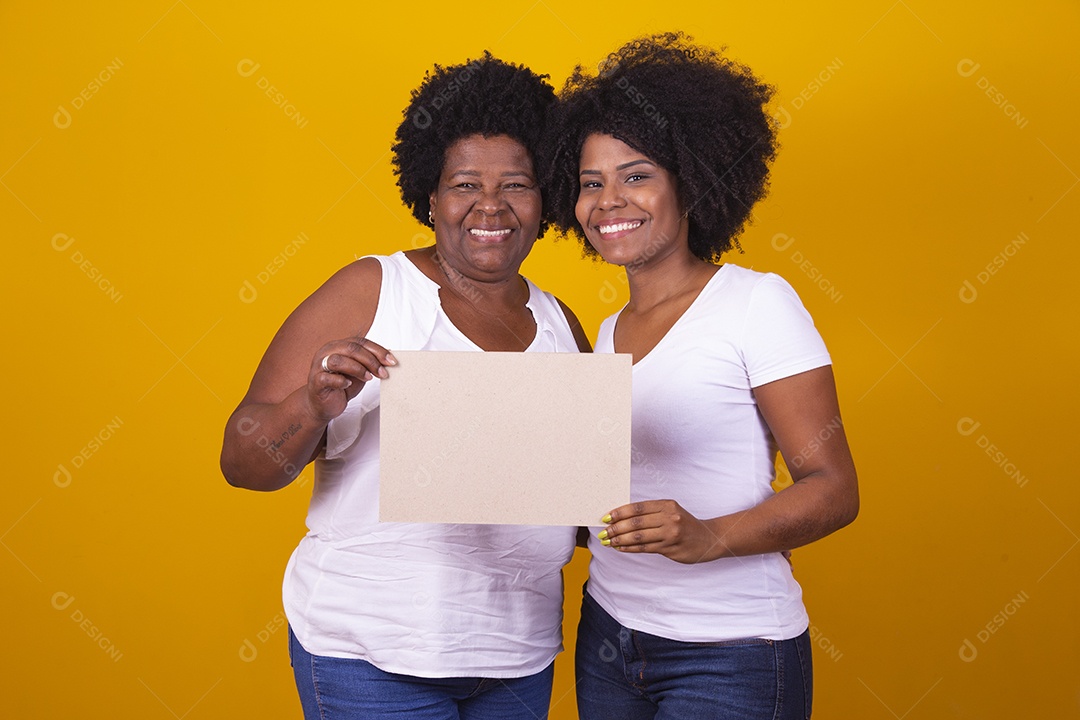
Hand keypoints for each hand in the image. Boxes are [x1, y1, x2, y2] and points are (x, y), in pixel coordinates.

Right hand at [306, 337, 394, 421]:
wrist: (323, 405)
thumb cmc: (341, 386)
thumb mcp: (359, 372)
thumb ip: (369, 363)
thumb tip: (389, 356)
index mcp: (338, 346)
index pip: (360, 342)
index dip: (378, 350)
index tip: (391, 361)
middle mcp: (327, 352)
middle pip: (351, 348)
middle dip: (371, 360)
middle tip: (383, 372)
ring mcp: (319, 366)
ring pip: (337, 360)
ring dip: (357, 369)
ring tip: (368, 378)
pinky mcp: (315, 382)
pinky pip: (327, 378)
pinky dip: (340, 381)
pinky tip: (348, 385)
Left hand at [598, 500, 719, 563]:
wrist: (709, 539)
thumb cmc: (685, 524)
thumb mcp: (671, 512)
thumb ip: (650, 514)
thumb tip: (621, 518)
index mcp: (667, 505)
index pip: (638, 508)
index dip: (620, 512)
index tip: (606, 517)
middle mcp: (669, 517)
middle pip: (636, 522)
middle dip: (616, 528)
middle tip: (603, 532)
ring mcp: (671, 533)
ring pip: (639, 537)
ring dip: (620, 540)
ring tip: (608, 541)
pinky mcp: (671, 548)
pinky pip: (645, 548)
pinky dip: (630, 548)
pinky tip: (620, 548)